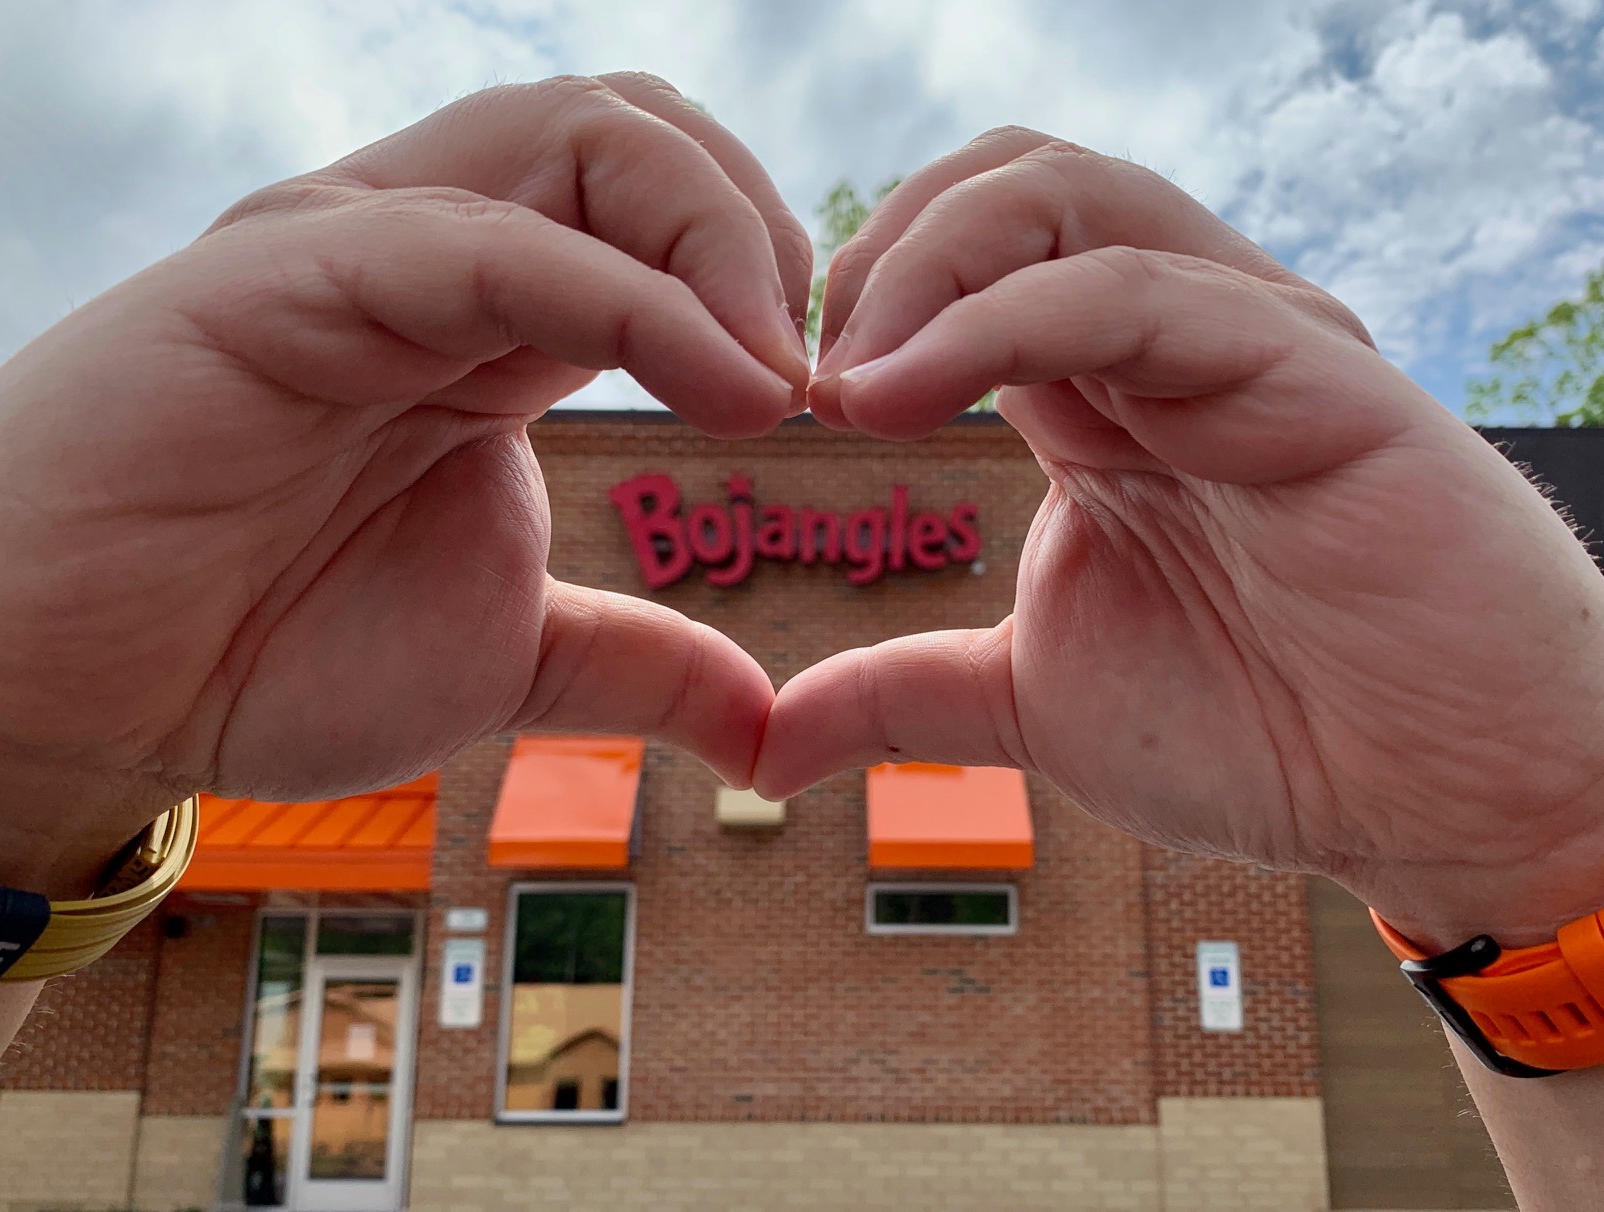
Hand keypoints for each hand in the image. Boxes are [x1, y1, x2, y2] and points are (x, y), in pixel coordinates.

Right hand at [0, 73, 810, 895]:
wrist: (78, 702)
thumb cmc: (265, 656)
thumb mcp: (511, 658)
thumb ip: (643, 665)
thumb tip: (767, 721)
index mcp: (490, 321)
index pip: (660, 206)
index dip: (770, 275)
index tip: (826, 397)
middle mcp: (431, 256)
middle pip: (635, 130)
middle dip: (762, 225)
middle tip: (813, 365)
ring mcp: (355, 250)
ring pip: (576, 135)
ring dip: (718, 235)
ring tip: (777, 372)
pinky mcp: (284, 277)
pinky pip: (488, 241)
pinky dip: (632, 299)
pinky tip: (718, 384)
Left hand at [756, 128, 1603, 951]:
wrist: (1437, 801)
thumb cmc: (1268, 736)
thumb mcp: (1031, 702)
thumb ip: (901, 693)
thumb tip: (768, 741)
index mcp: (1102, 394)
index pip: (965, 259)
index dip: (855, 300)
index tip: (779, 392)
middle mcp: (1169, 340)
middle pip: (1004, 185)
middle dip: (875, 253)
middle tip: (803, 366)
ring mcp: (1242, 337)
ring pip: (1063, 196)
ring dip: (922, 261)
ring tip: (846, 375)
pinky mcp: (1308, 366)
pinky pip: (1133, 289)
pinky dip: (994, 321)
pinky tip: (901, 393)